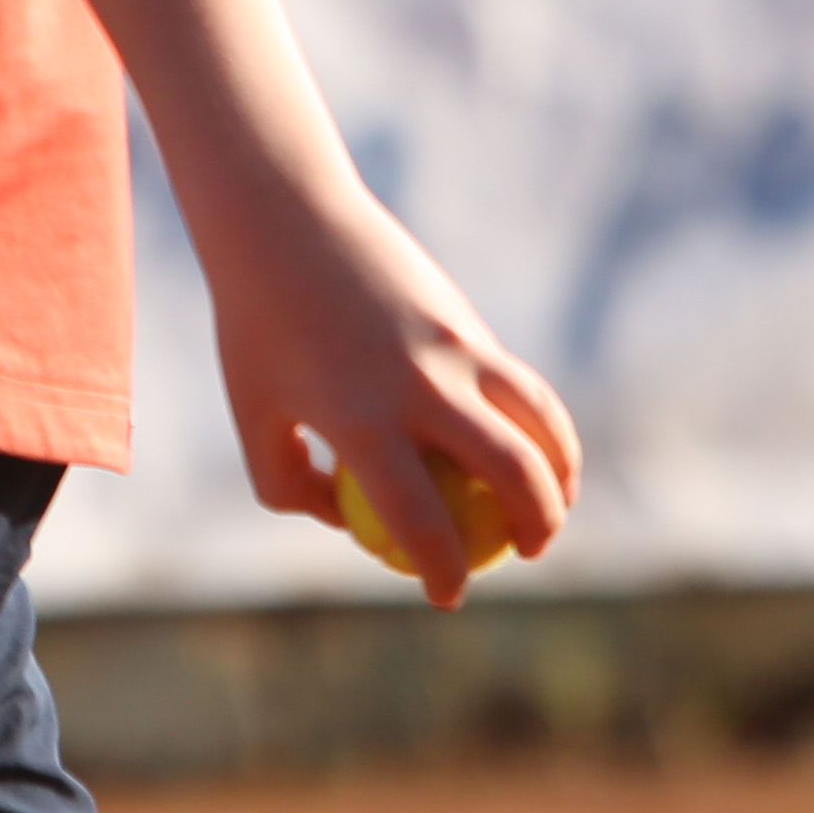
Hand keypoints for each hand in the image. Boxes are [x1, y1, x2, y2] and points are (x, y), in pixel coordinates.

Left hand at [208, 188, 576, 609]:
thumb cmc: (258, 323)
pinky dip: (539, 421)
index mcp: (360, 418)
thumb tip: (347, 521)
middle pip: (512, 472)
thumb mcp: (252, 410)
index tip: (447, 595)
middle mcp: (420, 384)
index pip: (421, 520)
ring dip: (562, 471)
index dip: (443, 571)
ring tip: (556, 502)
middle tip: (529, 553)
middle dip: (537, 527)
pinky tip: (533, 444)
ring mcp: (454, 347)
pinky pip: (519, 384)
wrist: (285, 217)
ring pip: (538, 421)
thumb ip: (288, 482)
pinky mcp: (467, 321)